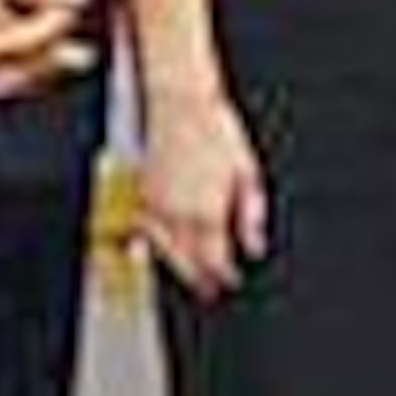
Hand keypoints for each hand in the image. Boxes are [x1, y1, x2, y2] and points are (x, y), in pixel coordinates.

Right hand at [136, 85, 268, 299]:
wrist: (180, 105)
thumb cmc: (217, 131)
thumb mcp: (247, 171)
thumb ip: (251, 214)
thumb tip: (255, 246)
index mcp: (207, 211)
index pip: (213, 260)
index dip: (222, 276)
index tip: (229, 282)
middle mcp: (177, 213)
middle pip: (186, 261)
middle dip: (198, 278)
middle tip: (208, 290)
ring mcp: (154, 205)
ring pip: (162, 249)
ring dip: (175, 264)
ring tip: (188, 275)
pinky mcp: (140, 193)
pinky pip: (144, 229)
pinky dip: (152, 242)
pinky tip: (160, 245)